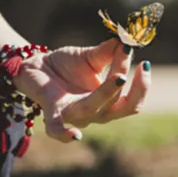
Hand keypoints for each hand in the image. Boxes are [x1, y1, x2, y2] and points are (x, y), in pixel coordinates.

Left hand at [12, 38, 151, 142]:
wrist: (36, 65)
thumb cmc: (66, 65)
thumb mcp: (90, 56)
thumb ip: (109, 52)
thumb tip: (127, 40)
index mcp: (107, 103)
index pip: (129, 98)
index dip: (140, 81)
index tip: (138, 53)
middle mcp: (94, 113)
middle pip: (120, 109)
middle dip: (135, 90)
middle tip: (141, 67)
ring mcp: (73, 114)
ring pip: (94, 110)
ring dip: (107, 93)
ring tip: (120, 75)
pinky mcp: (52, 111)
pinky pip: (57, 129)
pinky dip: (65, 134)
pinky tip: (75, 136)